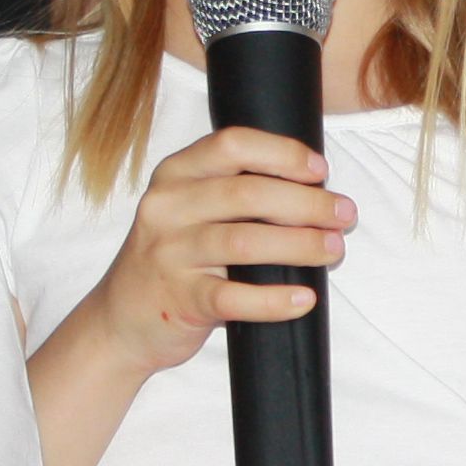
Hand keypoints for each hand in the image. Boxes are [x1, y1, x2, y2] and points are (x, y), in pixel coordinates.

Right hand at [70, 126, 354, 377]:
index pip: (233, 144)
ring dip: (300, 244)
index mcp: (175, 174)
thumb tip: (316, 188)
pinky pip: (233, 297)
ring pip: (244, 242)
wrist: (121, 321)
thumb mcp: (190, 210)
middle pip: (247, 193)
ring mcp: (169, 254)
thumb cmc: (175, 257)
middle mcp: (167, 207)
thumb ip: (234, 191)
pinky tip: (303, 298)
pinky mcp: (179, 299)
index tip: (320, 170)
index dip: (283, 153)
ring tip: (334, 249)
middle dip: (307, 202)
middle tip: (344, 214)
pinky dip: (274, 299)